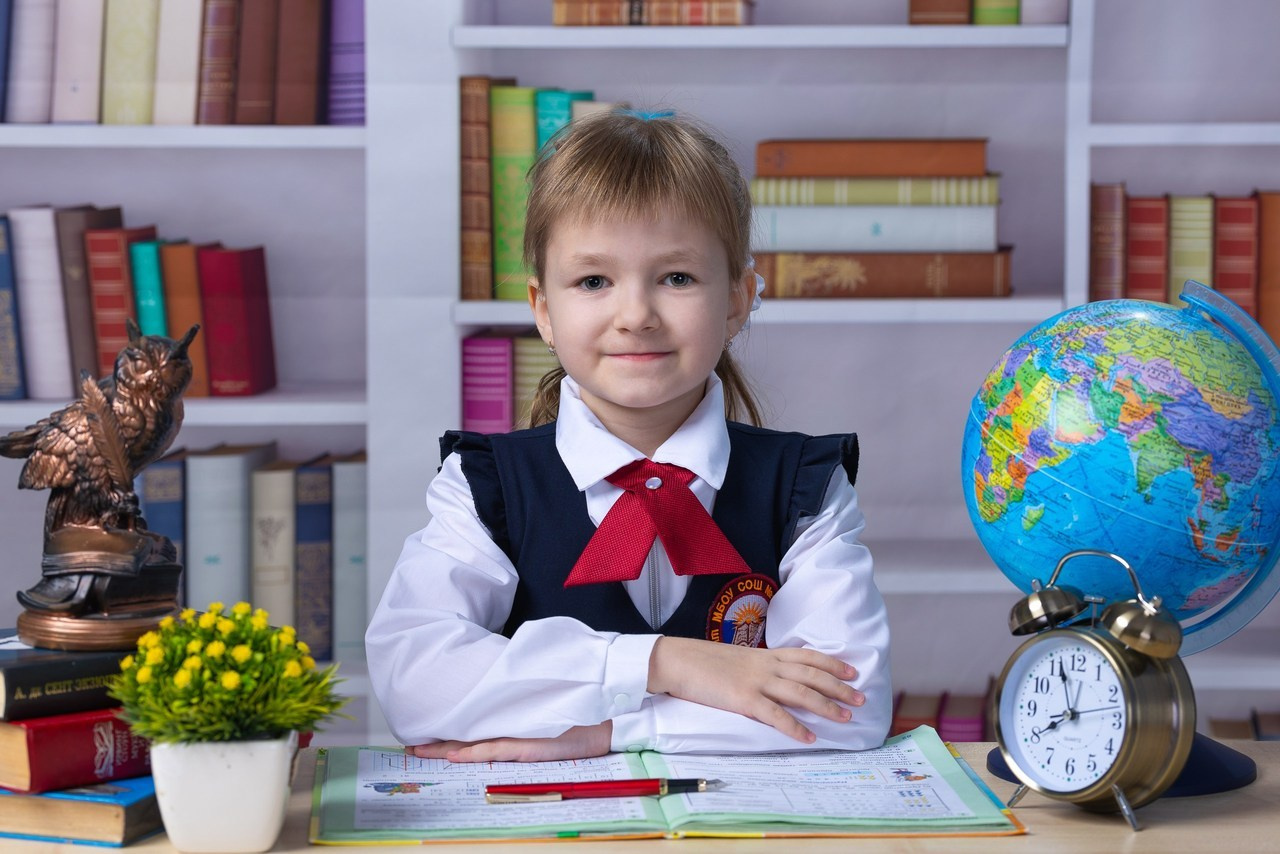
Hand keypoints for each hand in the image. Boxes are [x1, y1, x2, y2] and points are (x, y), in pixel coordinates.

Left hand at [407, 721, 612, 763]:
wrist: (609, 714)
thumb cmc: (581, 711)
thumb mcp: (547, 711)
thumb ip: (525, 710)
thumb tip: (508, 710)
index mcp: (514, 719)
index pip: (474, 729)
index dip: (448, 733)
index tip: (424, 735)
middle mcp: (512, 726)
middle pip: (467, 736)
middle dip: (437, 743)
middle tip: (409, 746)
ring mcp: (520, 736)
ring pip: (474, 744)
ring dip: (446, 749)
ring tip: (419, 752)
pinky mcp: (530, 744)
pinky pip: (495, 750)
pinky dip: (473, 754)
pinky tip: (454, 757)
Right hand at [647, 636, 863, 742]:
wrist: (677, 660)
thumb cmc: (702, 662)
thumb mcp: (737, 659)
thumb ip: (757, 667)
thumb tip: (774, 679)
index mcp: (764, 654)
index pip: (807, 656)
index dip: (832, 663)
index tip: (852, 670)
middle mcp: (766, 665)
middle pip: (811, 675)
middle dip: (839, 687)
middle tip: (861, 698)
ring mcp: (756, 681)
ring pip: (801, 693)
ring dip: (826, 706)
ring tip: (846, 717)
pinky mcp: (743, 699)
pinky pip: (775, 715)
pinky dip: (795, 727)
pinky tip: (809, 737)